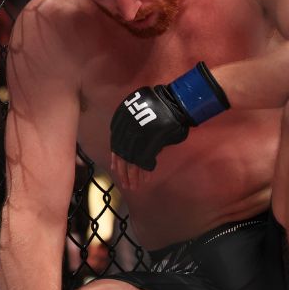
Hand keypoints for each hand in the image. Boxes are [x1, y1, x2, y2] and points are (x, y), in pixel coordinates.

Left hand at [108, 63, 228, 184]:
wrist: (173, 103)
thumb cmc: (160, 109)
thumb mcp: (142, 117)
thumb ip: (136, 133)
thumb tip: (134, 147)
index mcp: (122, 125)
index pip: (116, 147)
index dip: (116, 160)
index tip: (115, 169)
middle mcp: (126, 133)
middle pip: (122, 157)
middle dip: (123, 172)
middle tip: (125, 184)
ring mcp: (136, 140)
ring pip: (131, 163)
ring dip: (132, 176)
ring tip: (134, 186)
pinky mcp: (148, 146)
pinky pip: (143, 162)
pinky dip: (144, 171)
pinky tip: (145, 179)